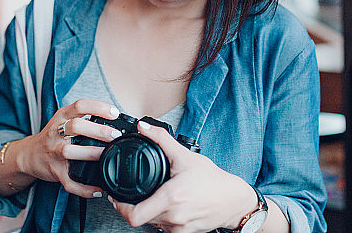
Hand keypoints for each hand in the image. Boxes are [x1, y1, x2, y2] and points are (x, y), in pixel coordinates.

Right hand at [14, 99, 122, 197]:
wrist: (28, 155)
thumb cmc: (52, 136)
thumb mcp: (63, 119)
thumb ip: (83, 117)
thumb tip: (114, 119)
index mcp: (61, 117)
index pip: (80, 105)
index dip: (98, 107)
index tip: (114, 113)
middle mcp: (56, 133)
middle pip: (76, 126)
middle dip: (97, 130)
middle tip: (114, 135)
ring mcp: (54, 152)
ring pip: (69, 151)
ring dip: (90, 153)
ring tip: (106, 155)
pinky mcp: (55, 171)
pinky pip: (69, 182)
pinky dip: (84, 188)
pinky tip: (97, 189)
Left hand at [108, 120, 256, 232]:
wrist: (234, 201)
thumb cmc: (213, 180)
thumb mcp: (186, 156)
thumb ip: (162, 139)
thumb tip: (143, 127)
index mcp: (170, 199)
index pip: (133, 215)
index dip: (120, 207)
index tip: (116, 197)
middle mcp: (173, 217)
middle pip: (141, 219)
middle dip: (134, 206)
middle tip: (131, 194)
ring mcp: (179, 229)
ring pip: (153, 224)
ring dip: (149, 212)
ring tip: (153, 196)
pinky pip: (165, 228)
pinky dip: (162, 218)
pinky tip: (167, 205)